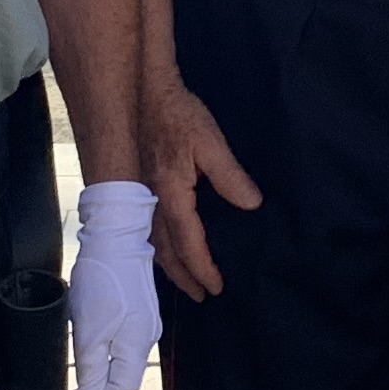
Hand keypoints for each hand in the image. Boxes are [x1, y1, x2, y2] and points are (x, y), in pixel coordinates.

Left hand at [57, 180, 159, 389]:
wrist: (116, 238)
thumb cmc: (102, 279)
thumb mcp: (90, 330)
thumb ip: (91, 370)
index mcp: (135, 346)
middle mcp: (144, 340)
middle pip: (122, 386)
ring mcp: (142, 328)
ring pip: (122, 370)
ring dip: (99, 389)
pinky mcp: (136, 317)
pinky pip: (122, 354)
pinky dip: (105, 370)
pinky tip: (90, 370)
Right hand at [144, 74, 258, 299]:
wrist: (143, 94)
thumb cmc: (179, 116)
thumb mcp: (210, 142)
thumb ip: (229, 175)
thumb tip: (251, 204)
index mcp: (171, 195)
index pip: (188, 244)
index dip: (203, 268)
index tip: (216, 287)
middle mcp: (150, 203)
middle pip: (165, 252)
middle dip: (183, 277)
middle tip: (201, 295)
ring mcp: (140, 197)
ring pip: (152, 243)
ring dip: (168, 266)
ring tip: (185, 281)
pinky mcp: (137, 190)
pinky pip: (145, 229)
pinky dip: (157, 248)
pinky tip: (165, 250)